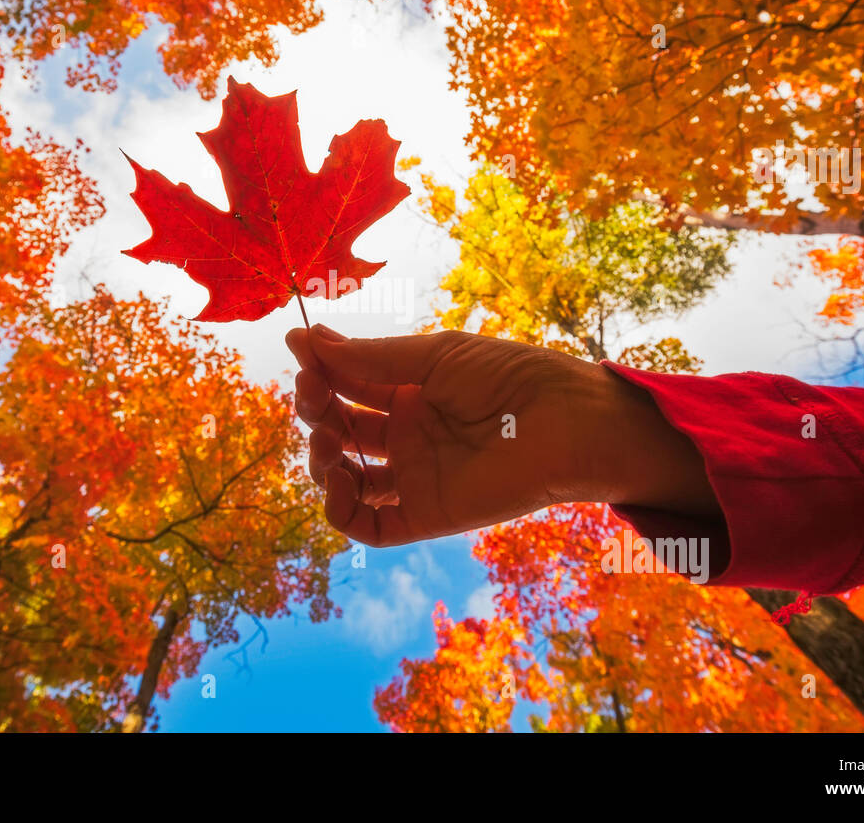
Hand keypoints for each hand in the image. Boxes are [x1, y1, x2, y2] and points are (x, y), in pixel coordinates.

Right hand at [286, 325, 716, 546]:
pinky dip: (341, 512)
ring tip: (328, 440)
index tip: (301, 356)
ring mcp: (413, 474)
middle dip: (315, 413)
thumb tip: (299, 338)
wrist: (564, 422)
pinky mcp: (424, 514)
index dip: (318, 375)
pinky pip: (369, 525)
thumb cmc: (507, 377)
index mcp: (409, 390)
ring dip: (321, 460)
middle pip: (338, 430)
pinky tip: (337, 486)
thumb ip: (367, 358)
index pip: (345, 386)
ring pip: (345, 478)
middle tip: (315, 398)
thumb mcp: (430, 357)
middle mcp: (407, 433)